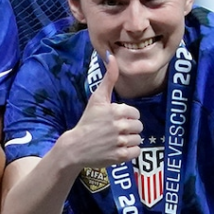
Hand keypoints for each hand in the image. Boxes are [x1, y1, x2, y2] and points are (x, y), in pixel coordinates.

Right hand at [63, 53, 142, 168]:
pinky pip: (136, 152)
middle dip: (129, 129)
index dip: (127, 117)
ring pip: (138, 139)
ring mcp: (120, 142)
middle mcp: (119, 126)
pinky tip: (119, 149)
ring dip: (130, 140)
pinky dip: (130, 152)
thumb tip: (111, 56)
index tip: (115, 121)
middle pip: (139, 126)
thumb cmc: (87, 121)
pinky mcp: (120, 156)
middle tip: (116, 132)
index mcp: (116, 110)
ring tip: (116, 141)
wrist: (75, 147)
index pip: (135, 114)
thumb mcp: (97, 98)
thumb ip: (108, 78)